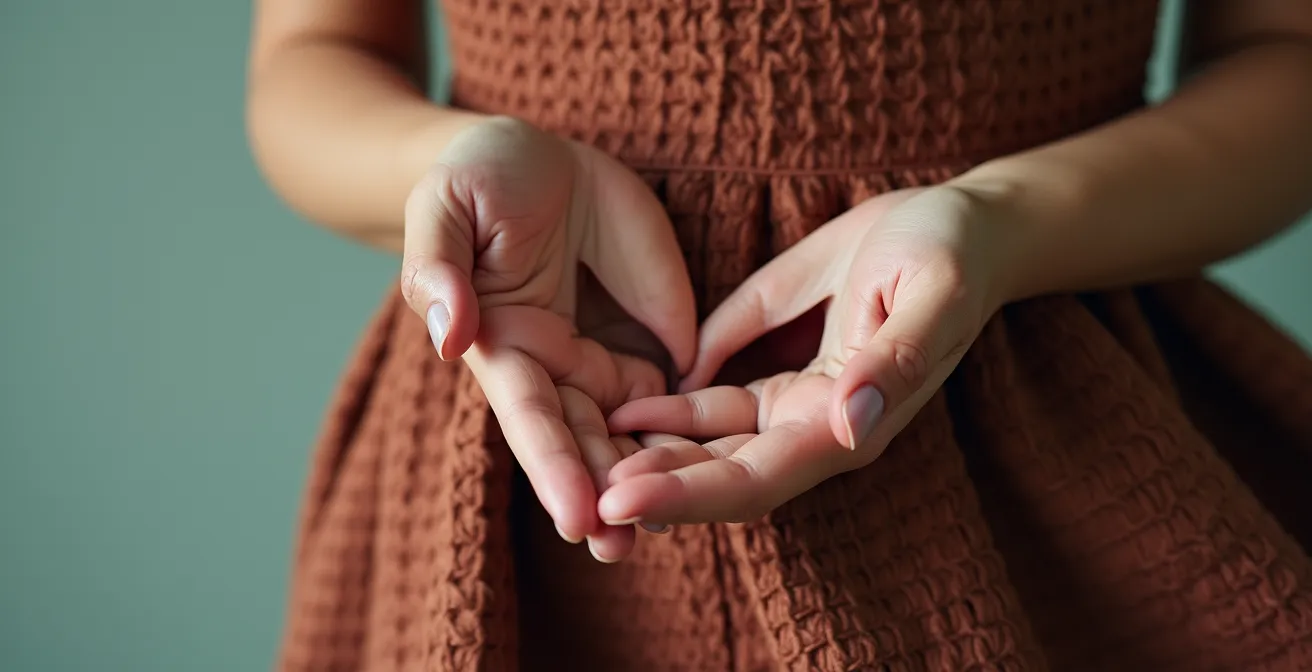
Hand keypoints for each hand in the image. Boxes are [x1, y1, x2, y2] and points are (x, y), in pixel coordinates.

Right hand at [399, 116, 696, 559]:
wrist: (537, 160)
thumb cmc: (476, 181)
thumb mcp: (446, 209)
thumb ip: (439, 271)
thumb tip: (446, 337)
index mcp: (503, 349)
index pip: (530, 416)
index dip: (552, 465)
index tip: (576, 516)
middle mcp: (556, 371)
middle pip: (584, 443)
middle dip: (604, 497)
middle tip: (623, 549)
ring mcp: (610, 362)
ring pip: (635, 437)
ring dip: (652, 482)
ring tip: (676, 528)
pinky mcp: (658, 345)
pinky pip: (680, 400)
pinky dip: (696, 440)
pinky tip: (723, 473)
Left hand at [600, 186, 1012, 524]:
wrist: (961, 227)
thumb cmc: (952, 256)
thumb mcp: (932, 296)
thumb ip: (894, 362)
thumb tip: (850, 424)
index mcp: (851, 425)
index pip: (758, 478)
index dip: (690, 494)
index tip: (624, 500)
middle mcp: (817, 429)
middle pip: (722, 477)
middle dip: (656, 489)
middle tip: (586, 494)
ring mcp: (793, 406)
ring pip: (709, 448)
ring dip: (651, 458)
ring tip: (584, 461)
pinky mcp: (774, 372)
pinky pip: (711, 404)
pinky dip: (666, 411)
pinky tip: (618, 408)